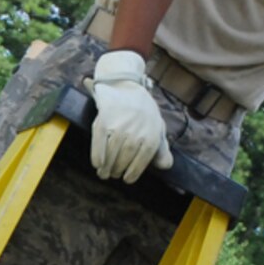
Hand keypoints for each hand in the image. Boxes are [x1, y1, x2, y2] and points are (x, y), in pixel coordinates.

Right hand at [86, 51, 172, 183]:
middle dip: (118, 169)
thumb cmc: (142, 111)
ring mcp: (120, 124)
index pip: (144, 158)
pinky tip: (97, 164)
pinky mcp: (104, 119)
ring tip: (104, 173)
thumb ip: (161, 148)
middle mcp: (137, 129)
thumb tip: (165, 166)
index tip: (127, 179)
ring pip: (113, 152)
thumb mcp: (157, 127)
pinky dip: (97, 155)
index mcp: (152, 132)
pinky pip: (100, 142)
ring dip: (107, 166)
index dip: (134, 171)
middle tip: (113, 175)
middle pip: (126, 156)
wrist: (124, 85)